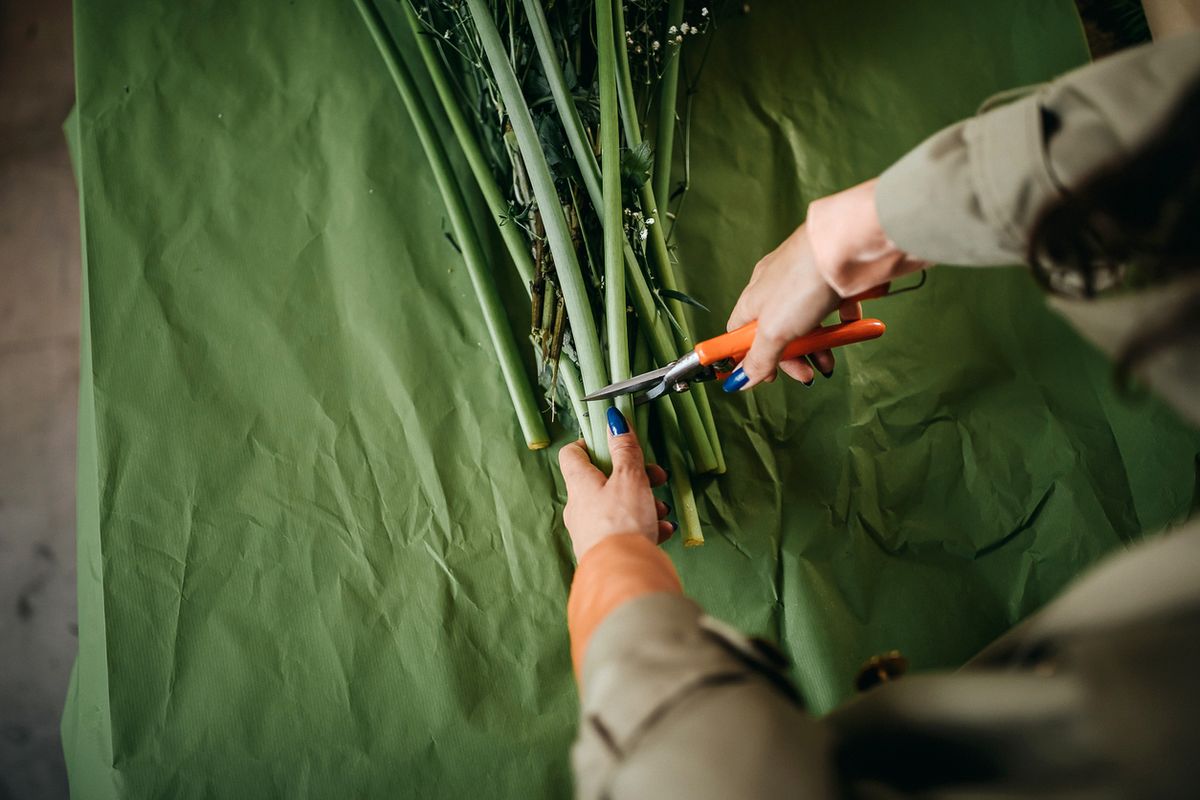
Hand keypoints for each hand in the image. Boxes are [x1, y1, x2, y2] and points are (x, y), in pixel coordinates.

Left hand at [557, 411, 673, 560]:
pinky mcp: (604, 553)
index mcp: (580, 485)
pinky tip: (662, 532)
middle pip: (603, 481)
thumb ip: (624, 449)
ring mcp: (590, 532)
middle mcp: (579, 508)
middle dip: (634, 478)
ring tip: (662, 511)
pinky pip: (625, 532)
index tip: (614, 442)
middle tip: (656, 479)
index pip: (572, 454)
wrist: (623, 577)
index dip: (590, 444)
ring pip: (617, 507)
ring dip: (644, 504)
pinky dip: (644, 528)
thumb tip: (613, 421)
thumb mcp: (630, 478)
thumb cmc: (622, 524)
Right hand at [725, 224, 842, 388]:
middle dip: (791, 358)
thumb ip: (758, 359)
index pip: (739, 334)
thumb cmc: (804, 282)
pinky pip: (833, 307)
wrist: (849, 247)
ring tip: (830, 363)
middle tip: (806, 374)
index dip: (748, 358)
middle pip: (776, 333)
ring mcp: (805, 284)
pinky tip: (849, 328)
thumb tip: (738, 382)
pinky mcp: (833, 281)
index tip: (764, 377)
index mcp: (753, 299)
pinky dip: (840, 324)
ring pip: (806, 324)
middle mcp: (775, 289)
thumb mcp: (774, 331)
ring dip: (818, 347)